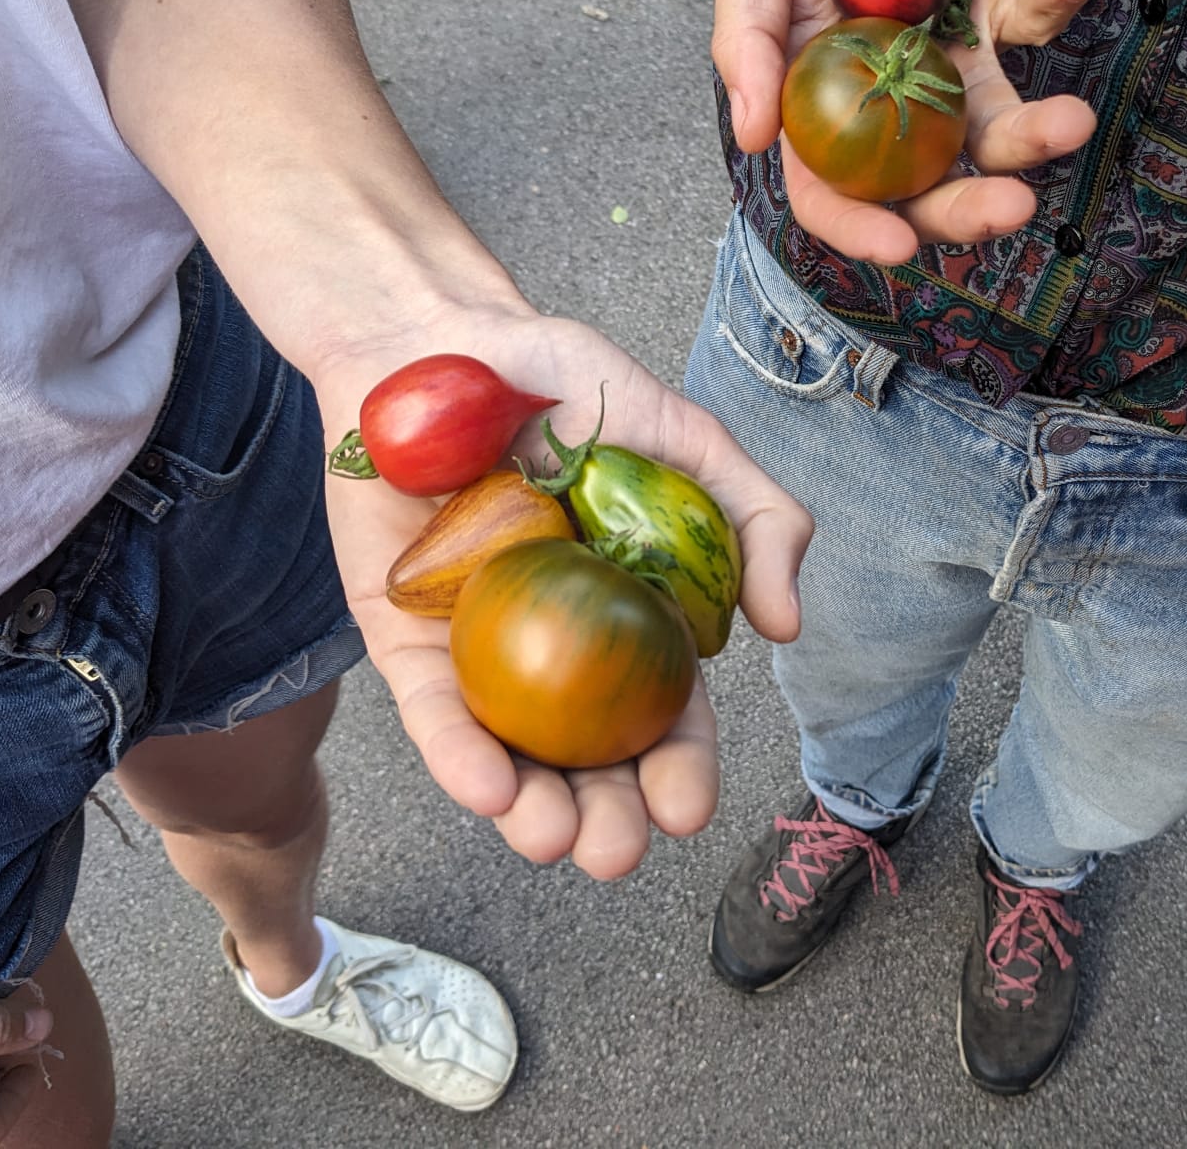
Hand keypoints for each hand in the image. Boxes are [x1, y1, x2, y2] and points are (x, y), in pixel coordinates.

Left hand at [313, 297, 812, 880]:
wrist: (441, 335)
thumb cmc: (564, 378)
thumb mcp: (685, 440)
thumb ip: (753, 519)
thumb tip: (784, 628)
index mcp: (632, 614)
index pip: (664, 715)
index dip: (680, 770)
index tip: (687, 810)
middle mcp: (559, 646)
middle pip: (589, 760)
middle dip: (607, 822)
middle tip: (616, 851)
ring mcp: (480, 647)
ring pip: (509, 756)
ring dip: (533, 814)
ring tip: (555, 842)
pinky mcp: (402, 633)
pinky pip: (431, 709)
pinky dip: (458, 755)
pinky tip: (488, 792)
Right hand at [716, 0, 1100, 263]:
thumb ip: (749, 40)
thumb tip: (753, 137)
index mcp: (819, 95)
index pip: (835, 187)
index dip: (862, 226)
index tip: (898, 246)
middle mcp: (888, 90)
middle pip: (931, 176)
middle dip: (974, 205)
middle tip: (1013, 210)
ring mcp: (951, 45)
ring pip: (999, 117)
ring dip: (1038, 132)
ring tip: (1071, 122)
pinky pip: (1038, 14)